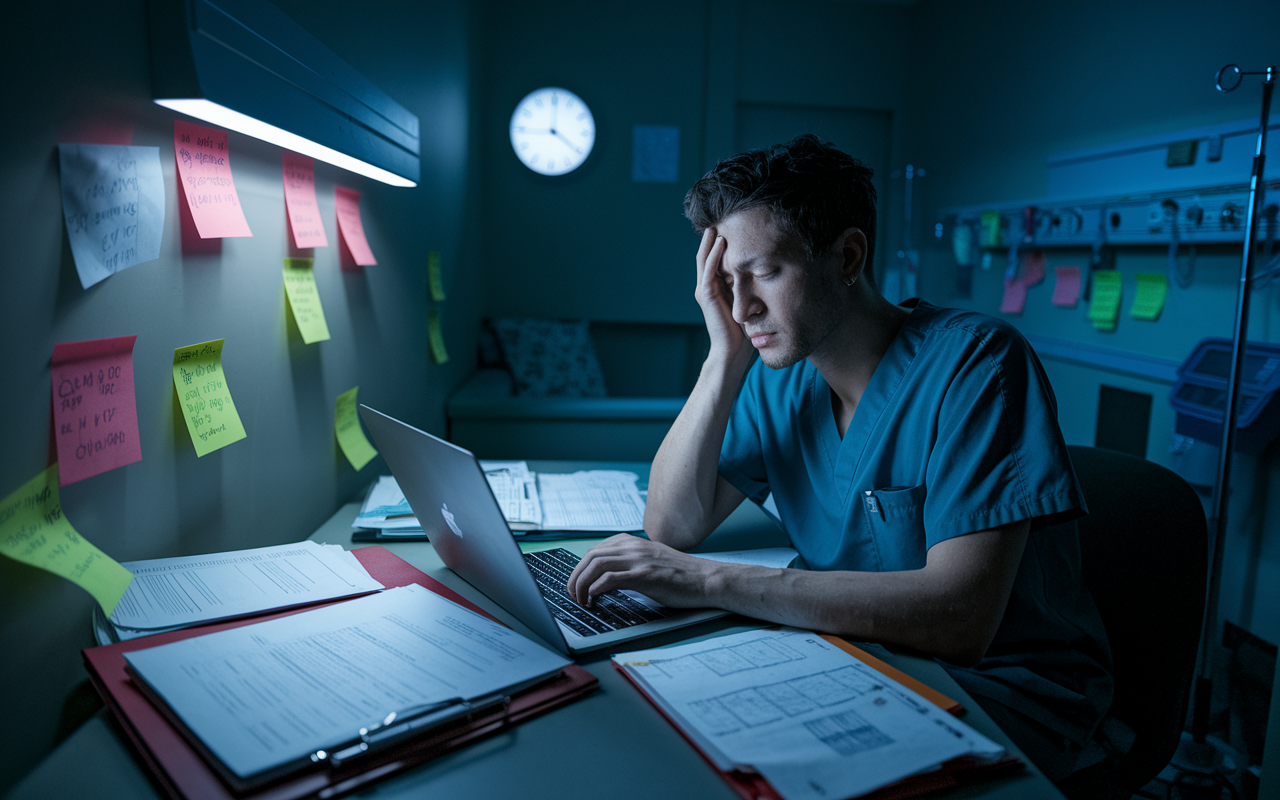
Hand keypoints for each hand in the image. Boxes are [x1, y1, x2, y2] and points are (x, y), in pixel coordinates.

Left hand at [567, 535, 715, 607]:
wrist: (706, 579)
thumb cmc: (681, 575)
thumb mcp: (651, 561)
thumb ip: (631, 563)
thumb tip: (608, 579)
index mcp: (633, 542)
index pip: (595, 551)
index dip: (580, 569)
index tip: (577, 584)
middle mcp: (633, 547)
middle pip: (591, 556)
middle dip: (575, 576)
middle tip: (573, 594)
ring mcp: (639, 560)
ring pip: (596, 565)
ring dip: (582, 583)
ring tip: (581, 599)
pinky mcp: (645, 575)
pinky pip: (610, 579)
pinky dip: (595, 588)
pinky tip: (594, 599)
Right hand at [694, 228, 750, 366]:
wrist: (733, 351)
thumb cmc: (743, 328)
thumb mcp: (747, 299)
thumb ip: (749, 284)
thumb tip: (766, 268)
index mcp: (715, 286)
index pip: (715, 257)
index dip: (719, 240)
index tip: (731, 223)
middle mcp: (707, 285)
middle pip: (706, 253)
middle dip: (712, 234)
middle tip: (721, 215)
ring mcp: (704, 290)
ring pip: (705, 258)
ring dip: (711, 239)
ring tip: (718, 221)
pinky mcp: (706, 296)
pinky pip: (708, 270)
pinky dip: (714, 255)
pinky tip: (721, 241)